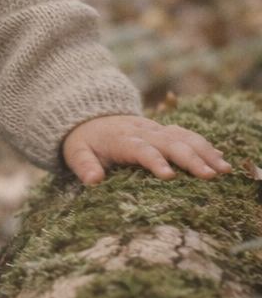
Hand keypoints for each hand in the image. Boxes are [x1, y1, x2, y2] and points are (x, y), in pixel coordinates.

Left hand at [62, 114, 231, 185]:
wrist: (91, 117)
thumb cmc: (85, 142)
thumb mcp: (75, 153)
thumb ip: (83, 166)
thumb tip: (93, 180)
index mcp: (121, 138)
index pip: (140, 148)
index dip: (154, 161)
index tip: (169, 176)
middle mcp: (143, 131)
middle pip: (170, 142)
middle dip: (190, 158)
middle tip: (209, 176)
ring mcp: (157, 129)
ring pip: (184, 137)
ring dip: (205, 152)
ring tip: (223, 170)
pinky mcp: (165, 131)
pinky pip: (188, 135)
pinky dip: (205, 146)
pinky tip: (221, 160)